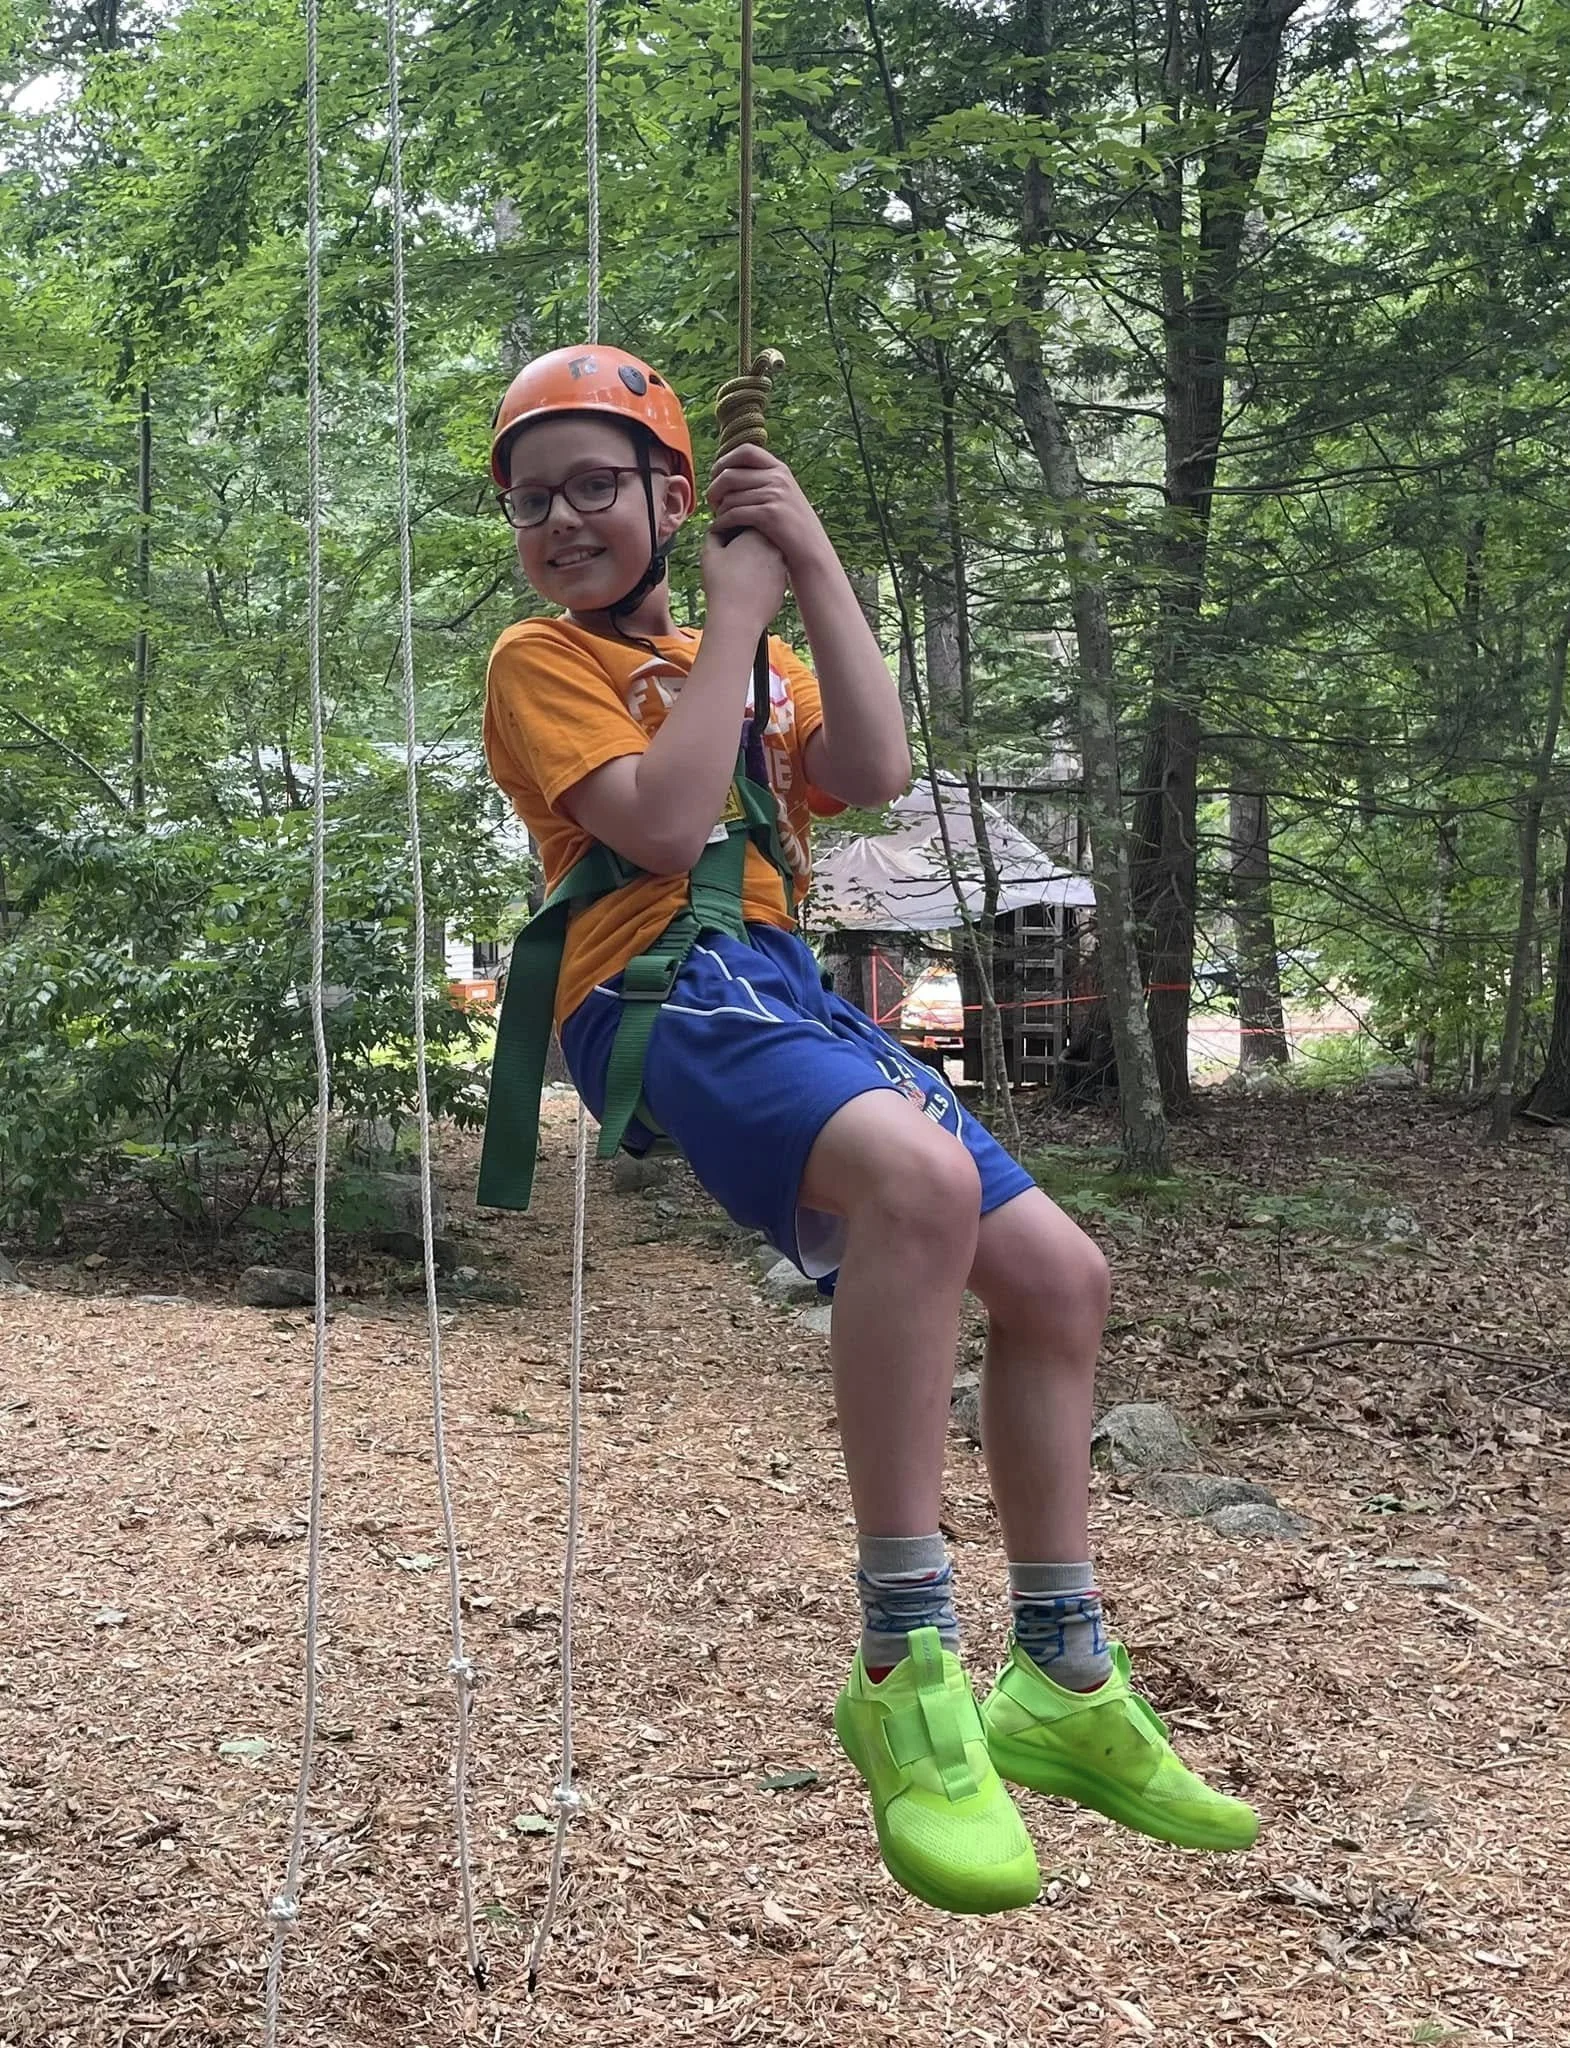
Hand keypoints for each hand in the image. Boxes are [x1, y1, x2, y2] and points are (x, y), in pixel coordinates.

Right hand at [700, 523, 786, 631]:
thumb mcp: (710, 553)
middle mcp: (775, 546)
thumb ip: (714, 534)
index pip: (747, 522)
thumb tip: (718, 529)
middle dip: (745, 545)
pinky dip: (760, 579)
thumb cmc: (721, 584)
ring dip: (754, 562)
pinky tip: (747, 589)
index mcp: (757, 533)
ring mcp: (782, 567)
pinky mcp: (784, 585)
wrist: (738, 618)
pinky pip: (770, 576)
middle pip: (759, 538)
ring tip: (737, 576)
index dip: (733, 530)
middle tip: (730, 559)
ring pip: (766, 558)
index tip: (723, 542)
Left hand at [707, 444, 831, 577]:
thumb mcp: (785, 496)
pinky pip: (734, 514)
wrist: (813, 552)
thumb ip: (765, 482)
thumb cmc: (794, 528)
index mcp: (780, 469)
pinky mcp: (770, 515)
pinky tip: (720, 529)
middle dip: (714, 490)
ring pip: (729, 497)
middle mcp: (778, 478)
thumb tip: (732, 473)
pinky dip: (722, 523)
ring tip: (719, 519)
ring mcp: (775, 495)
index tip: (716, 476)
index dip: (724, 460)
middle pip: (730, 474)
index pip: (745, 451)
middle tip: (713, 504)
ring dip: (718, 510)